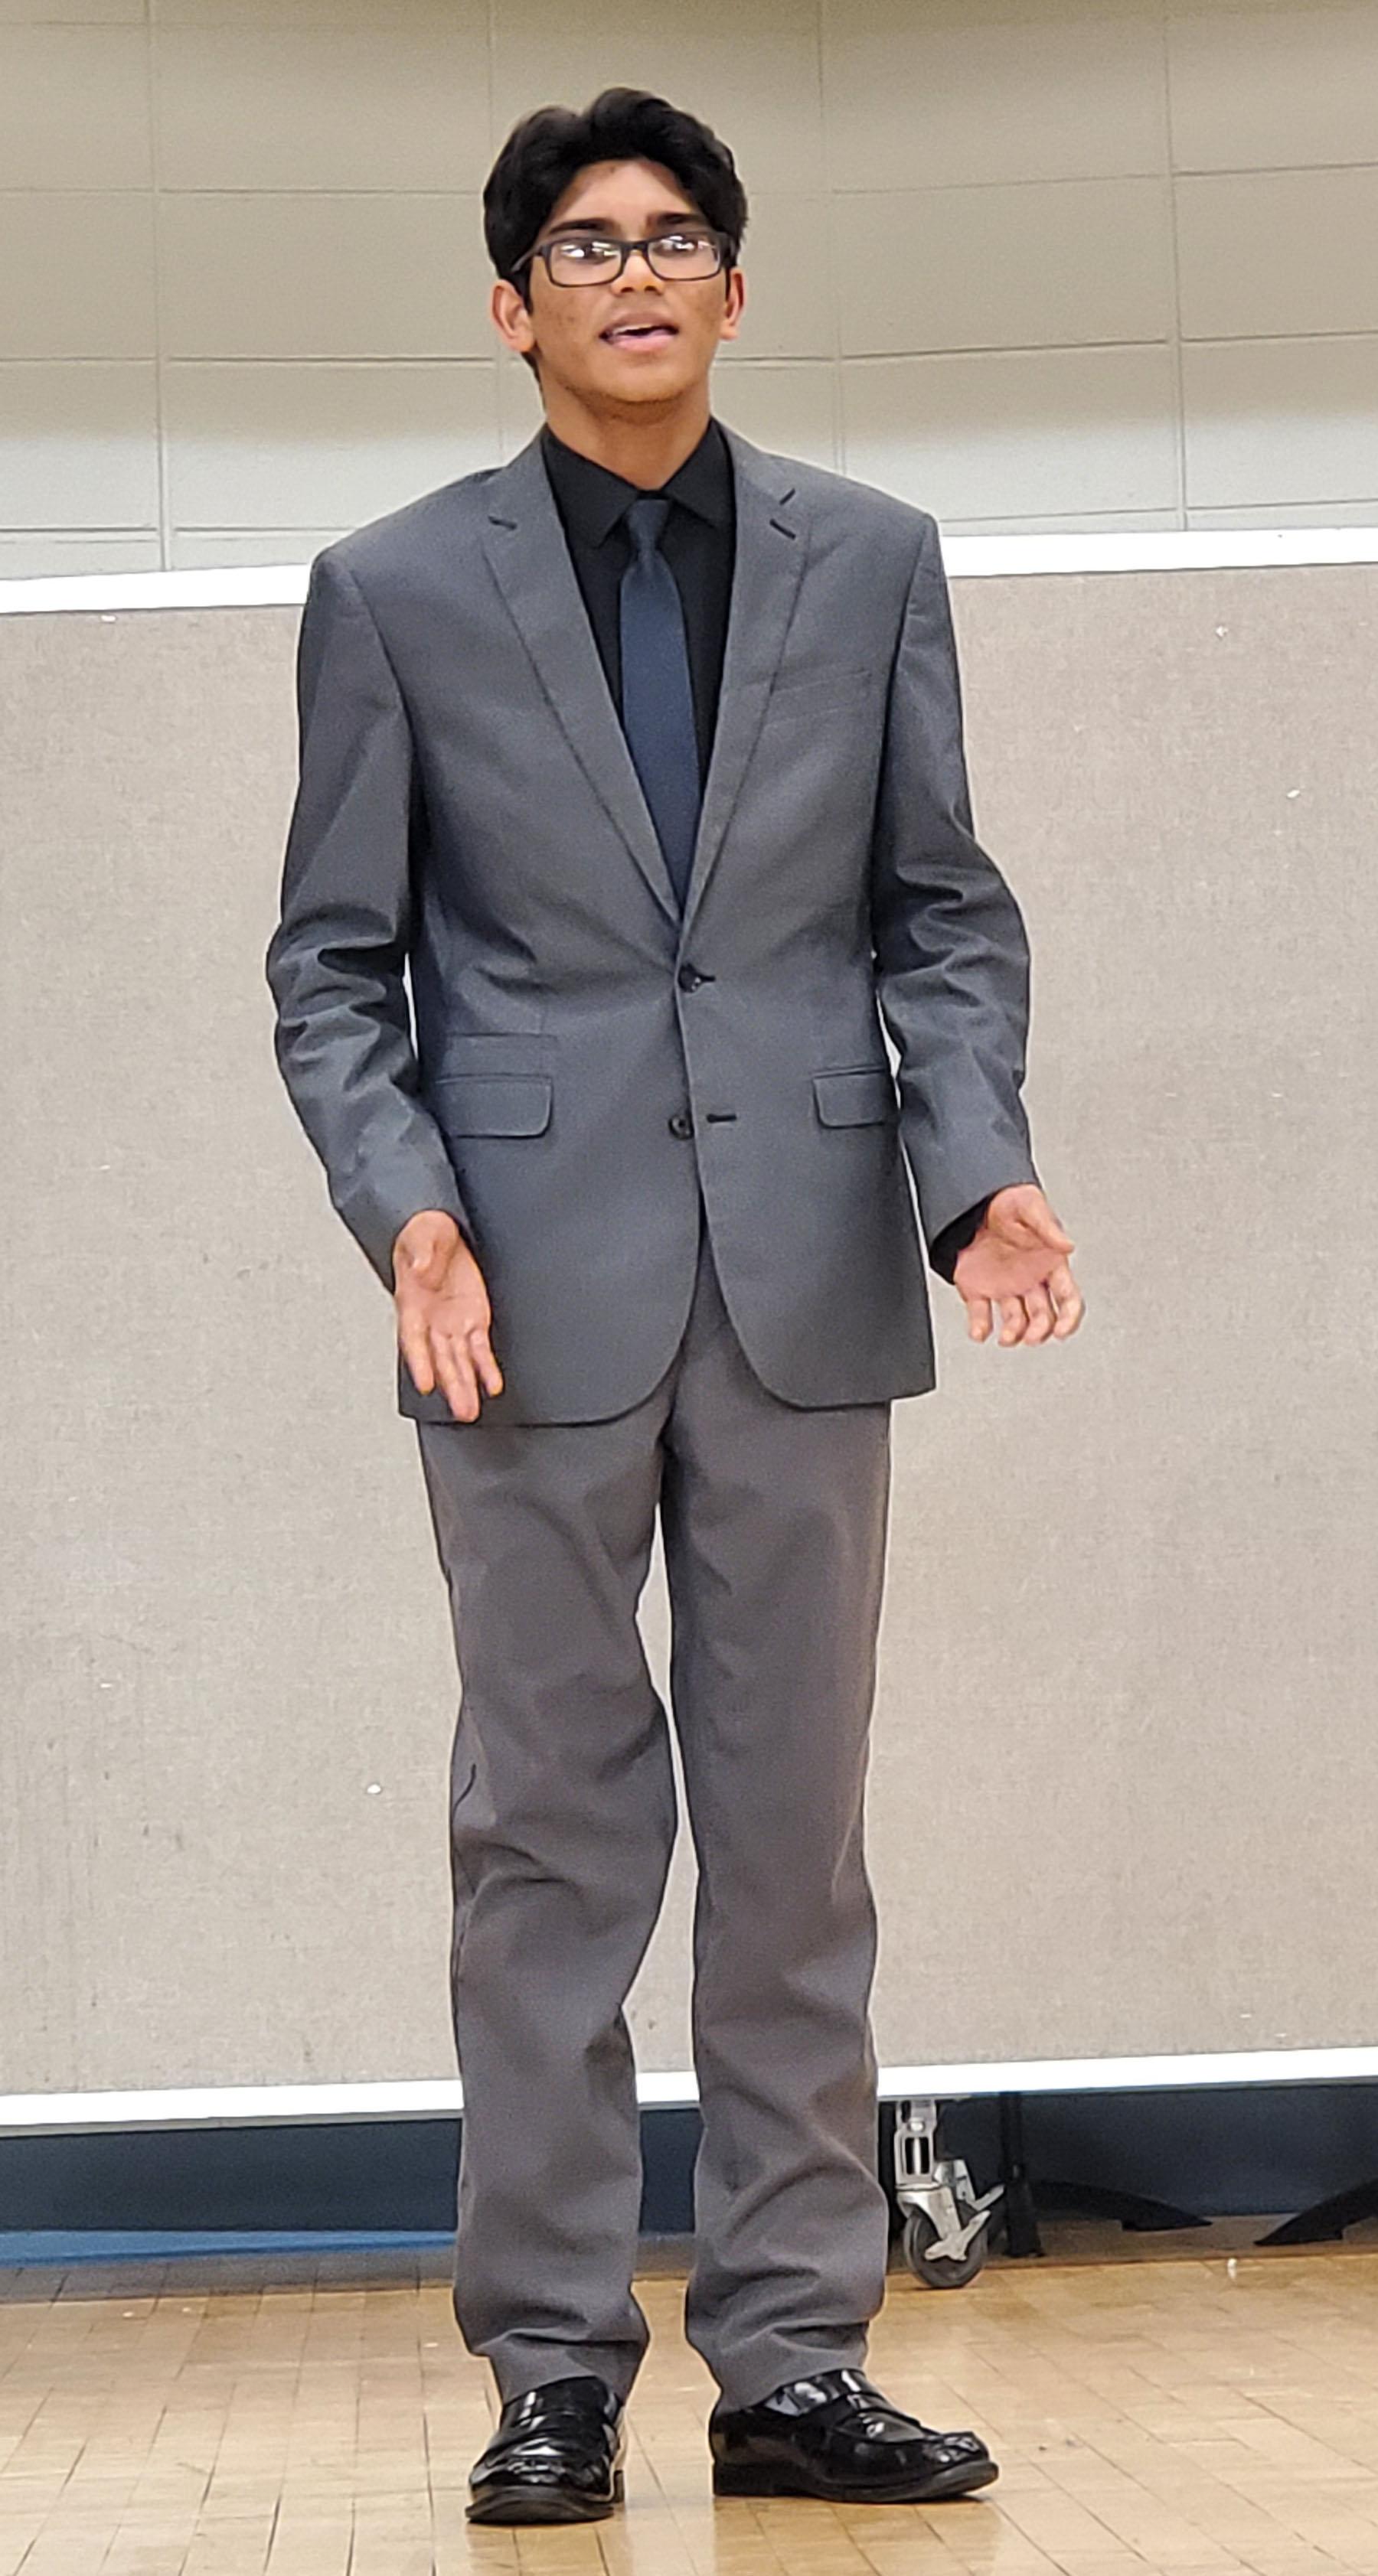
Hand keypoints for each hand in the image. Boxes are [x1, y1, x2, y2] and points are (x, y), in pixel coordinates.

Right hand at [393, 1210, 504, 1420]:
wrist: (443, 1232)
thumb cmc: (425, 1233)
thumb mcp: (424, 1232)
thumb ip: (423, 1249)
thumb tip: (422, 1269)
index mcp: (411, 1302)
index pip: (413, 1338)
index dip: (419, 1362)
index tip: (425, 1383)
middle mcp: (431, 1320)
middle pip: (439, 1359)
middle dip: (450, 1385)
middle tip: (460, 1409)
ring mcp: (451, 1323)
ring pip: (458, 1361)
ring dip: (465, 1385)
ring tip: (471, 1409)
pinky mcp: (473, 1320)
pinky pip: (479, 1349)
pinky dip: (486, 1368)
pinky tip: (492, 1385)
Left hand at [952, 1185, 1084, 1346]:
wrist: (972, 1200)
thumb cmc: (1007, 1200)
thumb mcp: (1030, 1206)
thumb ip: (1048, 1227)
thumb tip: (1067, 1245)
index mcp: (1050, 1263)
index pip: (1068, 1298)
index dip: (1068, 1317)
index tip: (1062, 1331)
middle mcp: (1030, 1279)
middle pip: (1042, 1316)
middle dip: (1039, 1330)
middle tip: (1031, 1337)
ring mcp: (1005, 1286)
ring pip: (1015, 1320)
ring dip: (1013, 1333)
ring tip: (1007, 1337)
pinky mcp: (978, 1288)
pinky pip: (980, 1313)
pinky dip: (980, 1327)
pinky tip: (980, 1332)